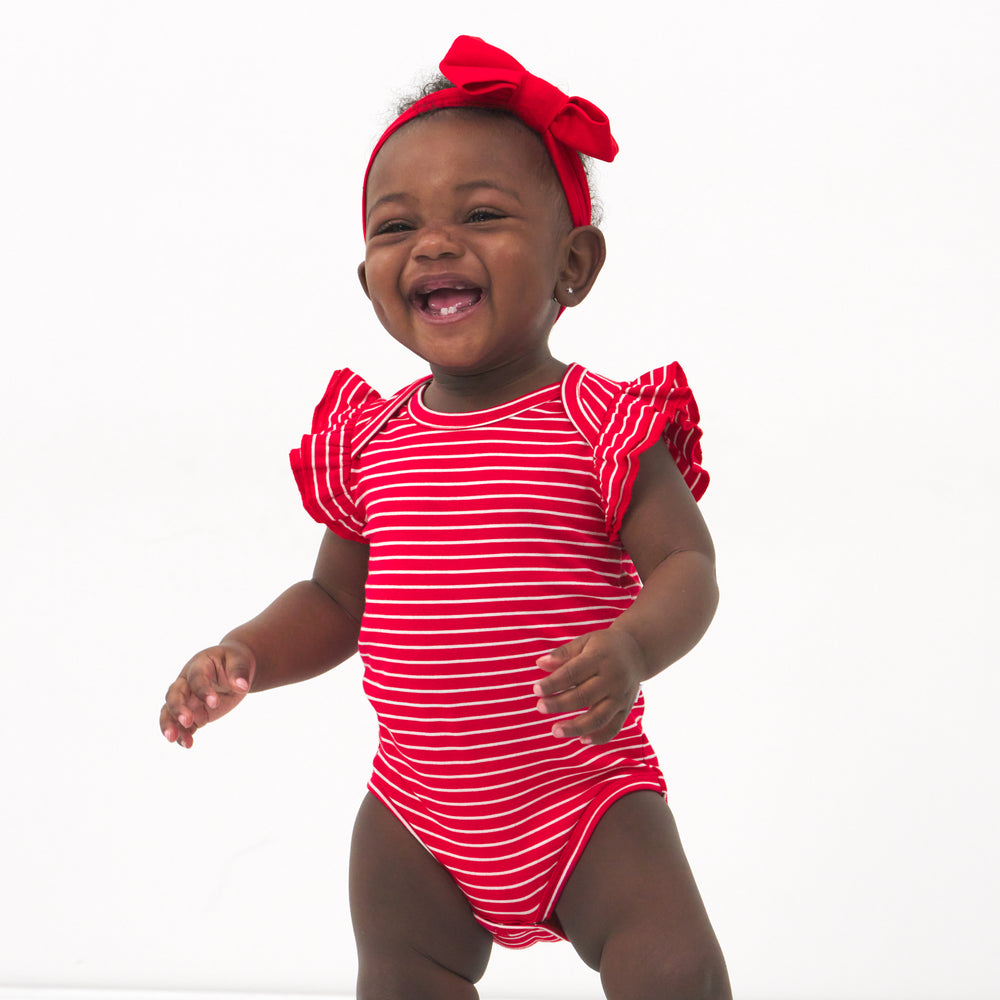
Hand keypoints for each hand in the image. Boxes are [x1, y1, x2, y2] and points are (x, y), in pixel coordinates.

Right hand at [159, 640, 255, 748]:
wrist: (232, 668)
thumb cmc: (234, 661)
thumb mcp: (240, 661)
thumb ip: (239, 672)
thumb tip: (241, 686)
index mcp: (199, 665)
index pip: (195, 678)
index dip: (202, 690)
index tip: (214, 703)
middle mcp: (187, 682)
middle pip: (174, 695)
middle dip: (178, 709)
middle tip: (187, 721)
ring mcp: (187, 699)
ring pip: (169, 712)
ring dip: (170, 725)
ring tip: (174, 739)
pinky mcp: (192, 713)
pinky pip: (182, 725)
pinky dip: (182, 735)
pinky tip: (187, 744)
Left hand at [533, 629, 647, 744]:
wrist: (637, 651)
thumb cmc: (604, 646)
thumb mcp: (584, 642)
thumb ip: (563, 653)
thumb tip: (540, 663)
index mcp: (600, 658)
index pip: (573, 673)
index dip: (553, 683)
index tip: (536, 689)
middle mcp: (613, 679)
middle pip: (584, 696)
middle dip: (560, 704)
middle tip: (540, 707)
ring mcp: (621, 696)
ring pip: (599, 717)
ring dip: (576, 727)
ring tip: (555, 731)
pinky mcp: (626, 709)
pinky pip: (614, 728)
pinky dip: (599, 737)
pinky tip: (581, 740)